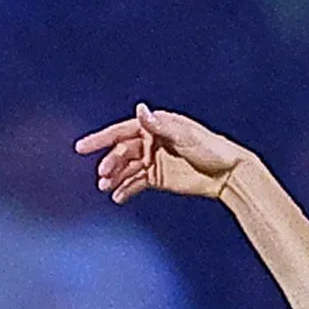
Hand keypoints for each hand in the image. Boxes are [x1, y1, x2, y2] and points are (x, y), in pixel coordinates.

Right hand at [73, 104, 258, 205]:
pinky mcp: (157, 177)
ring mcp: (153, 160)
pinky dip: (126, 189)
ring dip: (114, 177)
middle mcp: (151, 141)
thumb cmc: (210, 148)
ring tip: (106, 188)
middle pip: (122, 152)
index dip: (100, 139)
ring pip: (126, 168)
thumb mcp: (185, 135)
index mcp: (156, 126)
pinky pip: (136, 183)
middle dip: (110, 163)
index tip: (82, 147)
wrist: (227, 172)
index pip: (122, 131)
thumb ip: (161, 126)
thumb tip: (140, 111)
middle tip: (103, 176)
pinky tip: (117, 198)